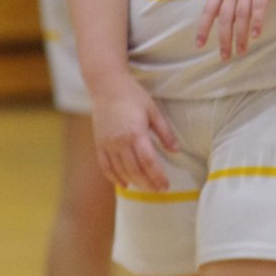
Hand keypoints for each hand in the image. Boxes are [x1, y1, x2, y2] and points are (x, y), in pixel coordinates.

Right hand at [90, 75, 176, 190]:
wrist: (106, 85)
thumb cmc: (132, 95)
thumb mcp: (153, 110)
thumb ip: (165, 132)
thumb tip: (176, 150)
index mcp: (135, 133)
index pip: (148, 162)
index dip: (157, 176)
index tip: (165, 185)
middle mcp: (120, 141)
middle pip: (134, 170)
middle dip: (148, 183)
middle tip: (158, 190)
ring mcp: (107, 144)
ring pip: (120, 171)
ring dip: (134, 182)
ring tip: (145, 188)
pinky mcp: (99, 143)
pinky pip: (105, 166)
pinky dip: (114, 177)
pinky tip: (123, 184)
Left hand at [196, 0, 275, 58]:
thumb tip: (222, 13)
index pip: (209, 10)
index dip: (204, 28)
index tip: (199, 45)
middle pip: (225, 18)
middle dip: (224, 39)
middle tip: (225, 56)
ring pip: (241, 16)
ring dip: (240, 36)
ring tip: (241, 51)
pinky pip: (259, 7)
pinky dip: (256, 21)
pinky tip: (256, 35)